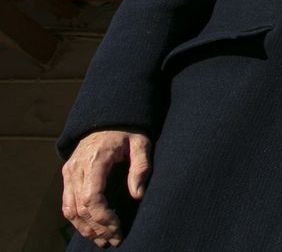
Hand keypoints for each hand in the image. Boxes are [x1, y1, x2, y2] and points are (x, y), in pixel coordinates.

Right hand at [61, 129, 150, 246]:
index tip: (118, 229)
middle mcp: (77, 167)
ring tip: (102, 240)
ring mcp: (69, 171)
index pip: (92, 197)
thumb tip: (138, 195)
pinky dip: (76, 219)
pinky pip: (67, 203)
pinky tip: (90, 229)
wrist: (107, 116)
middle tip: (114, 240)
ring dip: (84, 228)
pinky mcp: (68, 175)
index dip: (103, 218)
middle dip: (97, 228)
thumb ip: (141, 167)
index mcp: (95, 159)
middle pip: (80, 207)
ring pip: (70, 209)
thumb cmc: (127, 130)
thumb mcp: (141, 142)